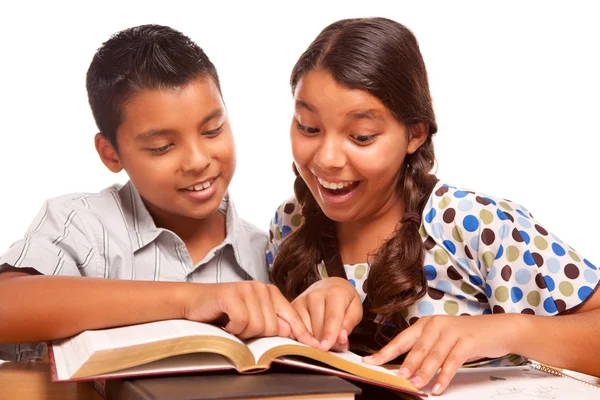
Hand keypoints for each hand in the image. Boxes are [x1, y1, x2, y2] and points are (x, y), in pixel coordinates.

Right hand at [182, 281, 319, 347]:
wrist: (195, 302)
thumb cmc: (224, 312)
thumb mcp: (252, 318)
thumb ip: (271, 322)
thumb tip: (289, 330)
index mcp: (271, 293)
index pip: (292, 316)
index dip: (302, 333)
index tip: (314, 346)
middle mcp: (261, 288)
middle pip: (273, 327)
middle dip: (256, 334)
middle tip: (241, 327)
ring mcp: (247, 289)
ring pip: (258, 326)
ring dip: (242, 332)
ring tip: (233, 324)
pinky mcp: (232, 293)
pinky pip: (242, 321)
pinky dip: (232, 328)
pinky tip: (225, 322)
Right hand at [291, 277, 362, 351]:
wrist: (330, 286)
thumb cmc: (344, 300)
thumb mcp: (355, 310)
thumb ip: (349, 324)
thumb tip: (341, 338)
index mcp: (335, 293)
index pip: (332, 318)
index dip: (329, 335)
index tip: (325, 348)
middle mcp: (315, 295)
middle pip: (317, 327)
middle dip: (324, 342)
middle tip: (334, 345)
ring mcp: (302, 300)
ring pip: (304, 330)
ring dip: (313, 341)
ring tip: (323, 339)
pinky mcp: (292, 307)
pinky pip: (294, 328)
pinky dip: (303, 337)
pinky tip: (311, 336)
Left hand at [363, 314, 517, 394]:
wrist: (496, 329)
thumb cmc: (465, 336)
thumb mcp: (441, 339)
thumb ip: (425, 351)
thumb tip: (406, 370)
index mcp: (425, 324)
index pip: (401, 340)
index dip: (385, 352)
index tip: (370, 361)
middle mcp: (436, 325)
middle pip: (416, 349)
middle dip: (405, 365)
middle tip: (397, 378)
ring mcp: (451, 332)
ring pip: (432, 356)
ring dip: (423, 373)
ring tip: (415, 385)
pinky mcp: (466, 341)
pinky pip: (452, 361)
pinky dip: (444, 376)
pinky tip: (438, 387)